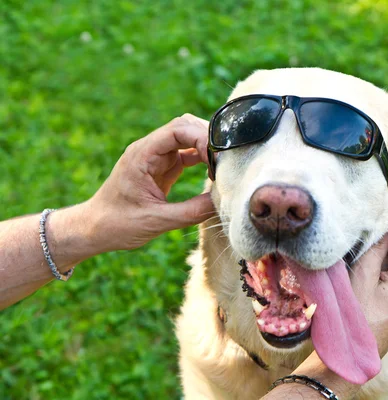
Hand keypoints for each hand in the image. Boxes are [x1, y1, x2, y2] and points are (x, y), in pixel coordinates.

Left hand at [83, 114, 215, 252]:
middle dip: (209, 137)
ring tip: (223, 165)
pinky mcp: (163, 168)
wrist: (94, 229)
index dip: (202, 138)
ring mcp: (156, 157)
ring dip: (207, 147)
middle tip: (226, 160)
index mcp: (142, 155)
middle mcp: (149, 150)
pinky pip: (187, 153)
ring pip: (188, 137)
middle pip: (185, 126)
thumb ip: (190, 212)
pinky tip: (213, 173)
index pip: (178, 129)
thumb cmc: (117, 224)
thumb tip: (221, 202)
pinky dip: (203, 159)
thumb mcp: (156, 221)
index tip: (217, 160)